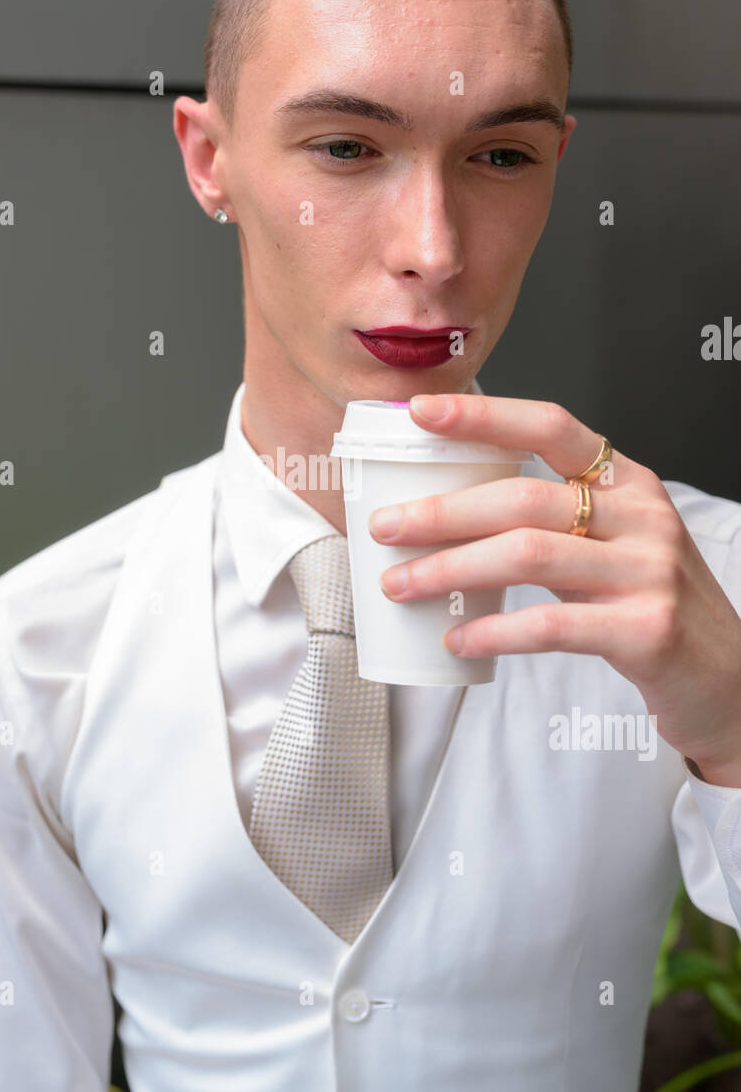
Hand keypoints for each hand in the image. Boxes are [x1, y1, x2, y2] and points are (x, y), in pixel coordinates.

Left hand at [367, 393, 740, 786]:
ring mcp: (648, 572)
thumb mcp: (615, 544)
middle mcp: (642, 516)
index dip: (484, 414)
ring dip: (450, 568)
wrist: (728, 680)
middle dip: (441, 512)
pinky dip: (494, 630)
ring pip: (527, 554)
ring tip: (401, 585)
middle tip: (384, 529)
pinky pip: (550, 624)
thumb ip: (553, 521)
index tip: (421, 411)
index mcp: (628, 484)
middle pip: (523, 496)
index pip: (552, 426)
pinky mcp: (645, 630)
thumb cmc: (651, 606)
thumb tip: (445, 511)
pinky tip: (458, 640)